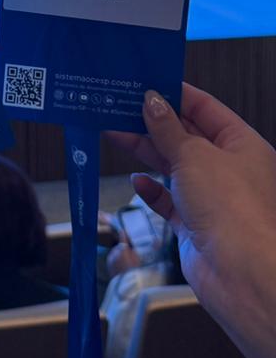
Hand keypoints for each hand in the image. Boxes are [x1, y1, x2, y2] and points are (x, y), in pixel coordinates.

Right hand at [110, 84, 275, 357]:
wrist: (242, 274)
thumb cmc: (232, 209)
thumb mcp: (194, 155)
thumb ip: (168, 129)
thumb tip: (152, 101)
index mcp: (241, 144)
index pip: (205, 108)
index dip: (175, 94)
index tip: (145, 83)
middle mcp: (230, 168)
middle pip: (187, 136)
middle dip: (153, 122)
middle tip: (119, 106)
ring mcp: (213, 198)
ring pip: (174, 167)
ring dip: (146, 152)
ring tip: (114, 133)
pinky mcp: (196, 226)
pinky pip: (170, 201)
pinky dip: (152, 190)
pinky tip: (137, 182)